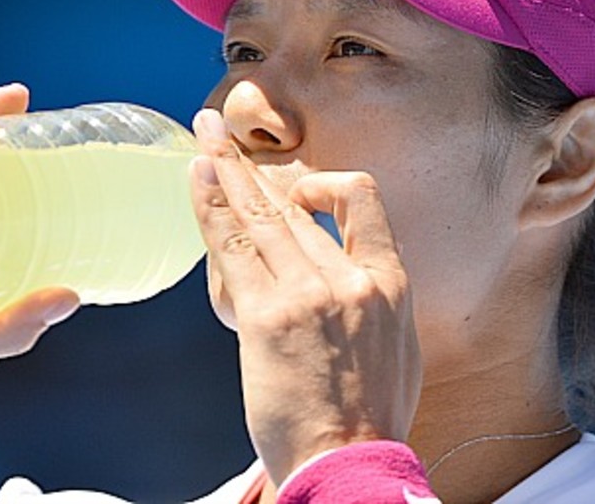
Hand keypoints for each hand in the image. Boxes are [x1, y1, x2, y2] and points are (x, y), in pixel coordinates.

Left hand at [189, 109, 421, 484]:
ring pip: (259, 215)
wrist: (350, 465)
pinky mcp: (266, 317)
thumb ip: (372, 299)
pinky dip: (211, 209)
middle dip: (252, 164)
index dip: (324, 183)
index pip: (363, 199)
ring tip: (202, 138)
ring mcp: (306, 294)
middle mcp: (349, 278)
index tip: (298, 189)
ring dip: (225, 171)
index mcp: (389, 283)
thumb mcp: (397, 348)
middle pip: (293, 202)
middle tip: (220, 129)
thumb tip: (348, 273)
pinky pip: (233, 249)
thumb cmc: (370, 419)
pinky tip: (197, 179)